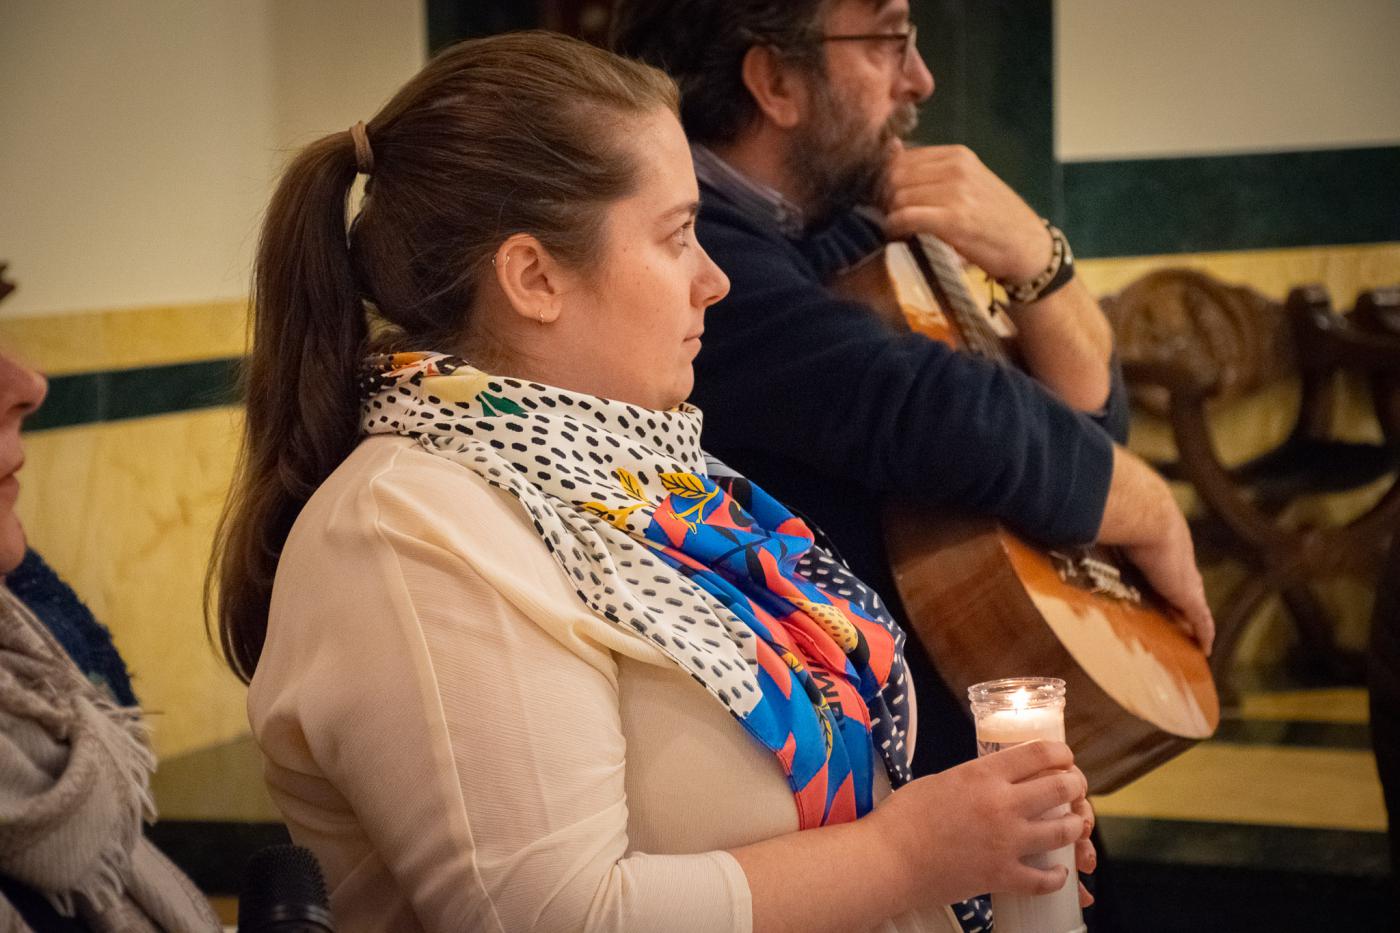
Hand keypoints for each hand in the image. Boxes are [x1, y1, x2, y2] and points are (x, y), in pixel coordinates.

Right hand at [871, 740, 1093, 908]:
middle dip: (1076, 786)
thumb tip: (994, 781)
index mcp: (983, 775)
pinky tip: (1058, 872)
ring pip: (1062, 831)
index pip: (1040, 753)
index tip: (1065, 758)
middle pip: (1061, 787)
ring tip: (1073, 825)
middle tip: (1074, 789)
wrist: (887, 859)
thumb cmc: (903, 817)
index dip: (1061, 753)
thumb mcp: (941, 781)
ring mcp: (1005, 842)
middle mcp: (1001, 805)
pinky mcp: (1001, 876)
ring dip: (1074, 826)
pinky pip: (1045, 879)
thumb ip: (975, 779)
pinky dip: (1057, 876)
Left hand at [882, 144, 1049, 282]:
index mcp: (958, 155)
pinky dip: (896, 228)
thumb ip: (930, 169)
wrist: (1028, 246)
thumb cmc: (992, 218)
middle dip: (886, 199)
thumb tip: (890, 147)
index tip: (891, 202)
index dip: (888, 182)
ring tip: (900, 229)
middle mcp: (957, 167)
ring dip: (891, 216)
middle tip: (892, 218)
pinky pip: (905, 217)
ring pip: (897, 197)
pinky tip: (902, 236)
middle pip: (895, 176)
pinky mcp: (954, 219)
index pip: (901, 158)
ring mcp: (956, 191)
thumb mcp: (966, 184)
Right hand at [1100, 447, 1216, 654]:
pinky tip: (1205, 647)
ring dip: (1192, 615)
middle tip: (1177, 612)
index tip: (1156, 580)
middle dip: (1180, 595)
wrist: (1140, 507)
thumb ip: (1080, 511)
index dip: (1160, 570)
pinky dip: (1203, 631)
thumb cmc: (1114, 503)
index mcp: (1154, 535)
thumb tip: (1052, 502)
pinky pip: (1200, 617)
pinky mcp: (1187, 591)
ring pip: (1193, 600)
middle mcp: (1173, 555)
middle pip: (1181, 580)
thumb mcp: (1097, 510)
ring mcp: (1183, 573)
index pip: (1161, 557)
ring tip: (1191, 633)